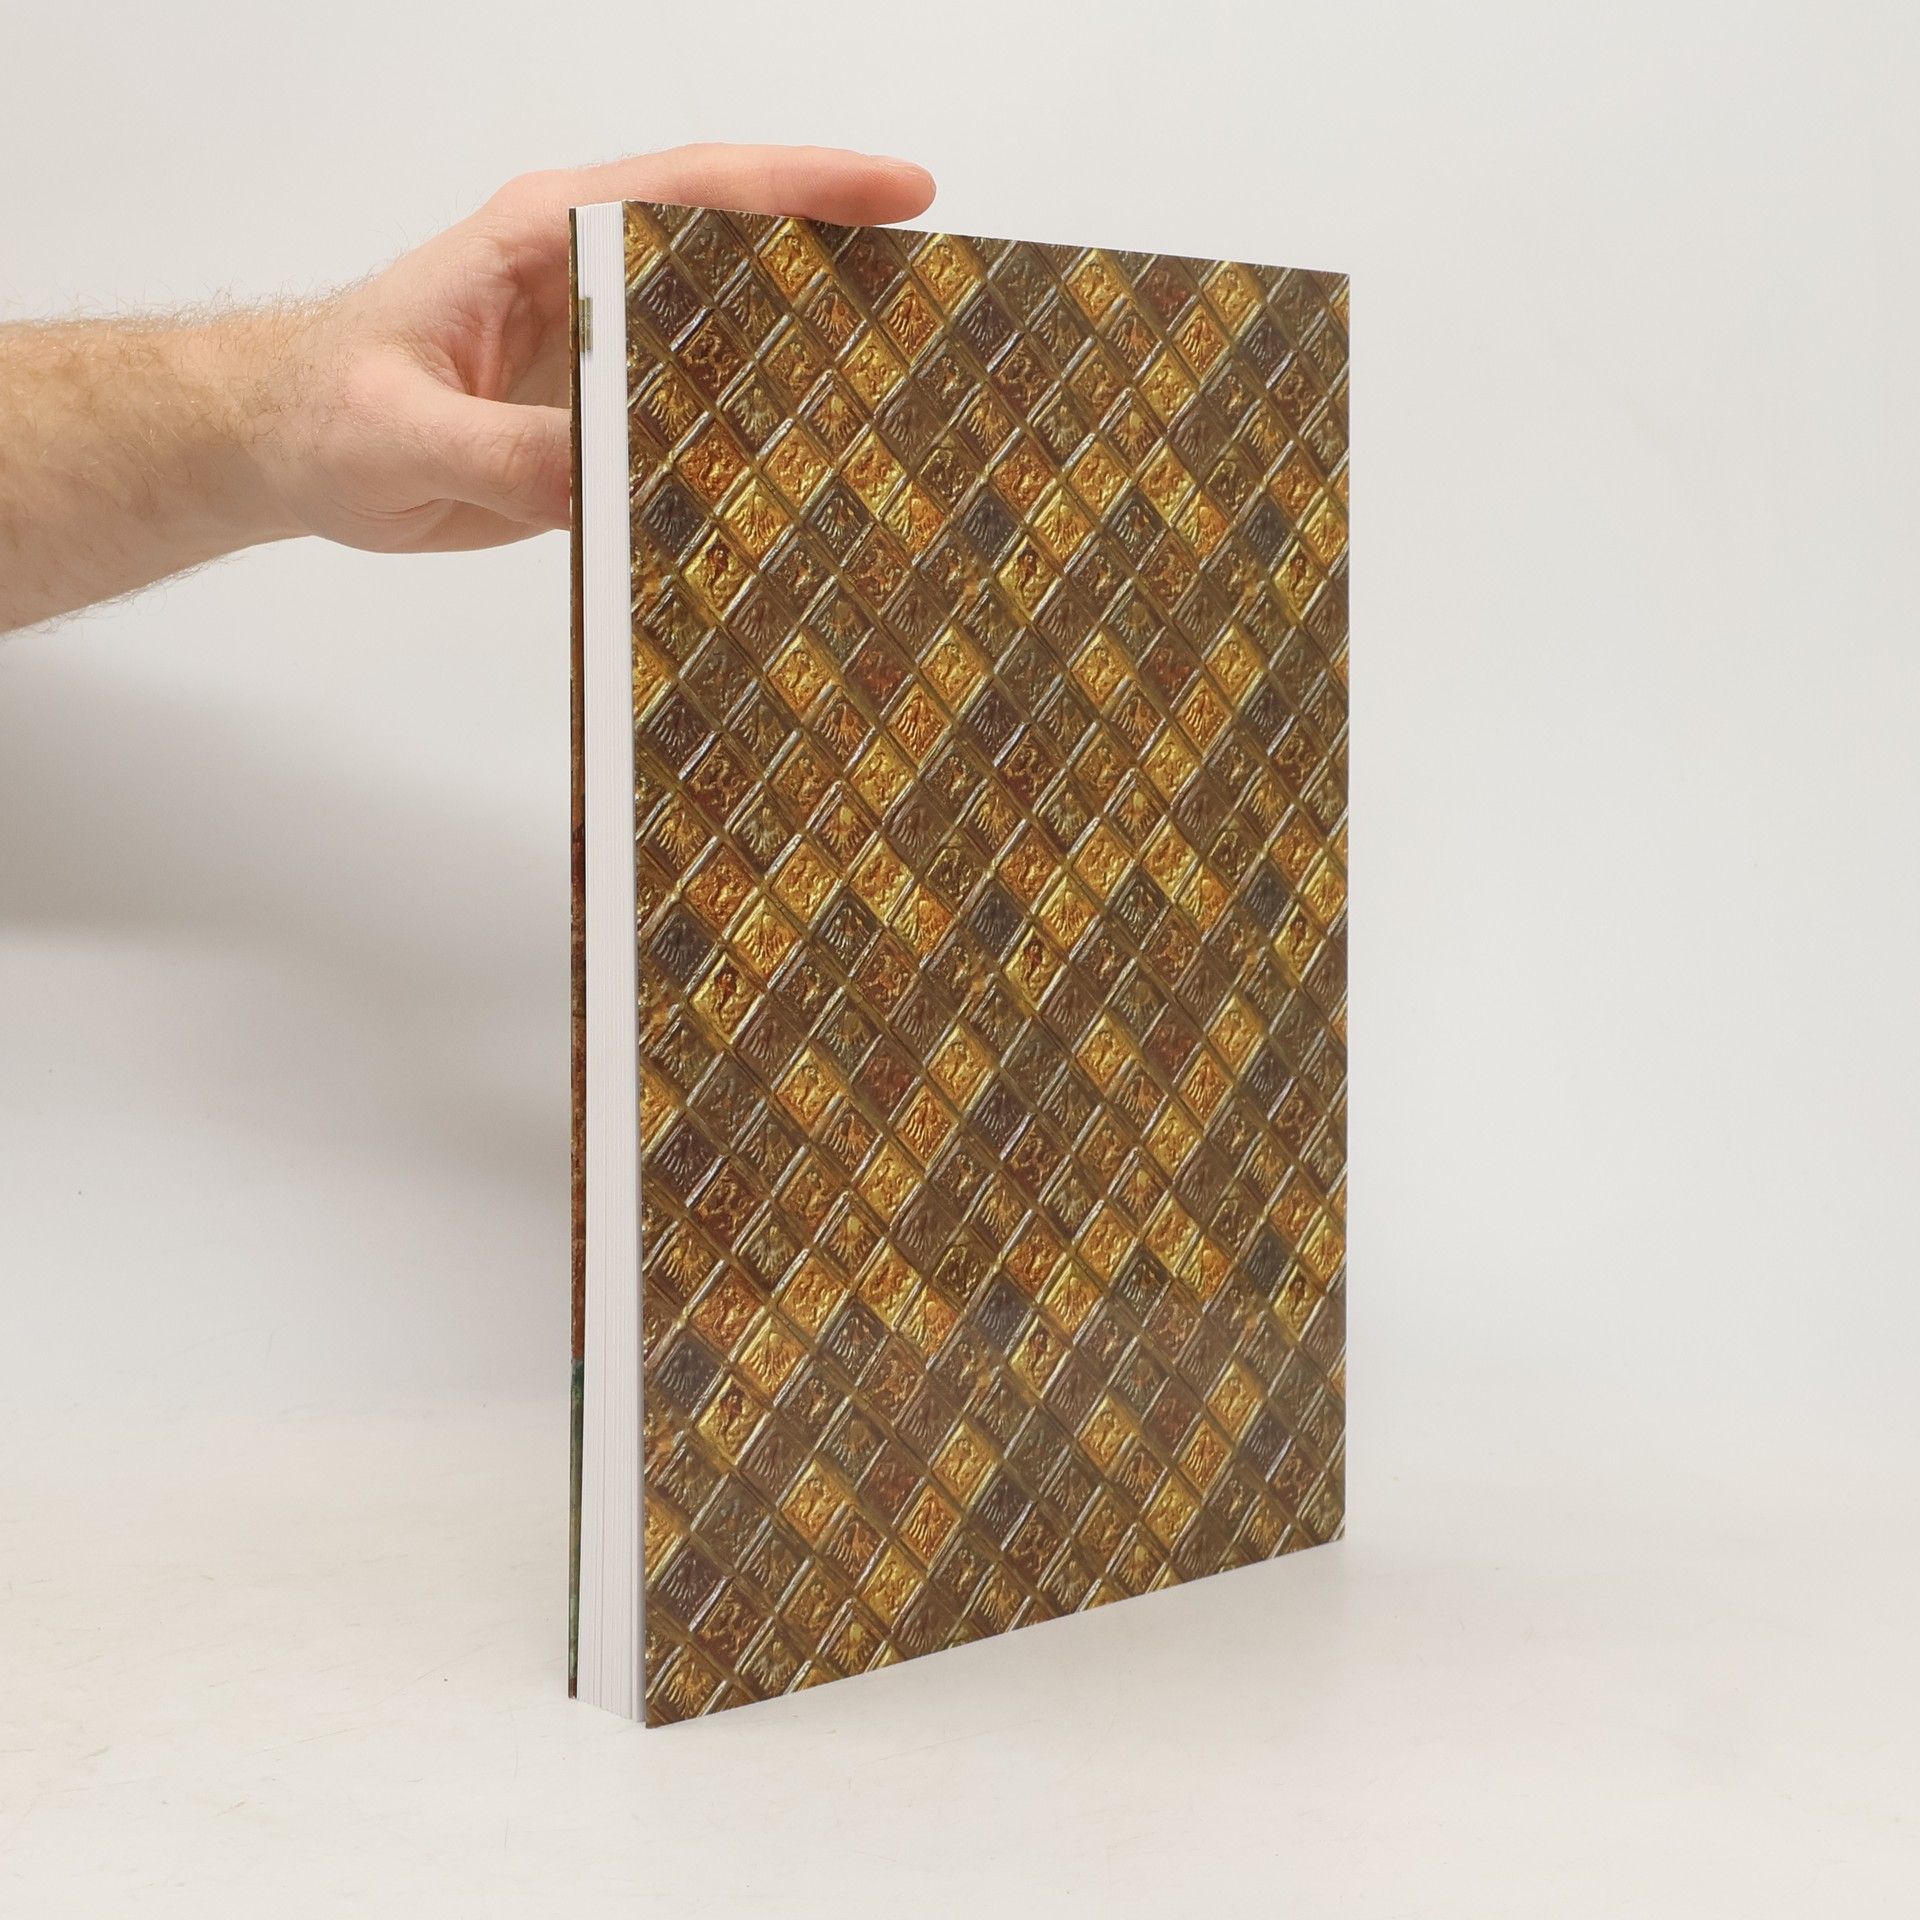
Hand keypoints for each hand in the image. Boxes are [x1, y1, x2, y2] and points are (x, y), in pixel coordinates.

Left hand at [256, 145, 936, 554]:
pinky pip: (700, 429)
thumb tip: (608, 476)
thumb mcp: (400, 429)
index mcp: (548, 241)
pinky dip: (759, 447)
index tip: (900, 194)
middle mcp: (594, 285)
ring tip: (909, 393)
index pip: (694, 191)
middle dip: (841, 266)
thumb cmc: (326, 410)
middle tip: (941, 303)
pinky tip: (811, 479)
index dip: (801, 186)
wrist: (288, 448)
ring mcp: (608, 357)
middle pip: (740, 256)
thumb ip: (501, 449)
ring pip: (731, 345)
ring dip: (812, 364)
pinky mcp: (607, 425)